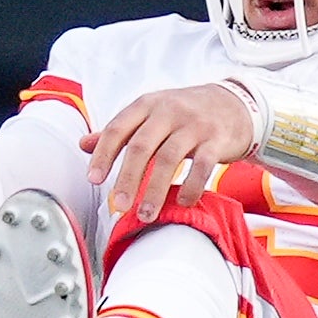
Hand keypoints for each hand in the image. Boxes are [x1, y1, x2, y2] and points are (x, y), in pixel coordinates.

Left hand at [84, 83, 257, 222]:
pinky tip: (183, 202)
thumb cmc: (185, 112)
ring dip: (155, 190)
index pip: (118, 128)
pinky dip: (191, 186)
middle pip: (142, 146)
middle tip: (118, 205)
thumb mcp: (151, 113)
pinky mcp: (216, 139)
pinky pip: (202, 165)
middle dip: (127, 178)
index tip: (93, 179)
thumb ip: (120, 130)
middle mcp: (169, 111)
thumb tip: (83, 144)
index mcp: (148, 104)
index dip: (104, 154)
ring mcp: (194, 124)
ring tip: (146, 214)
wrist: (234, 103)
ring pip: (170, 158)